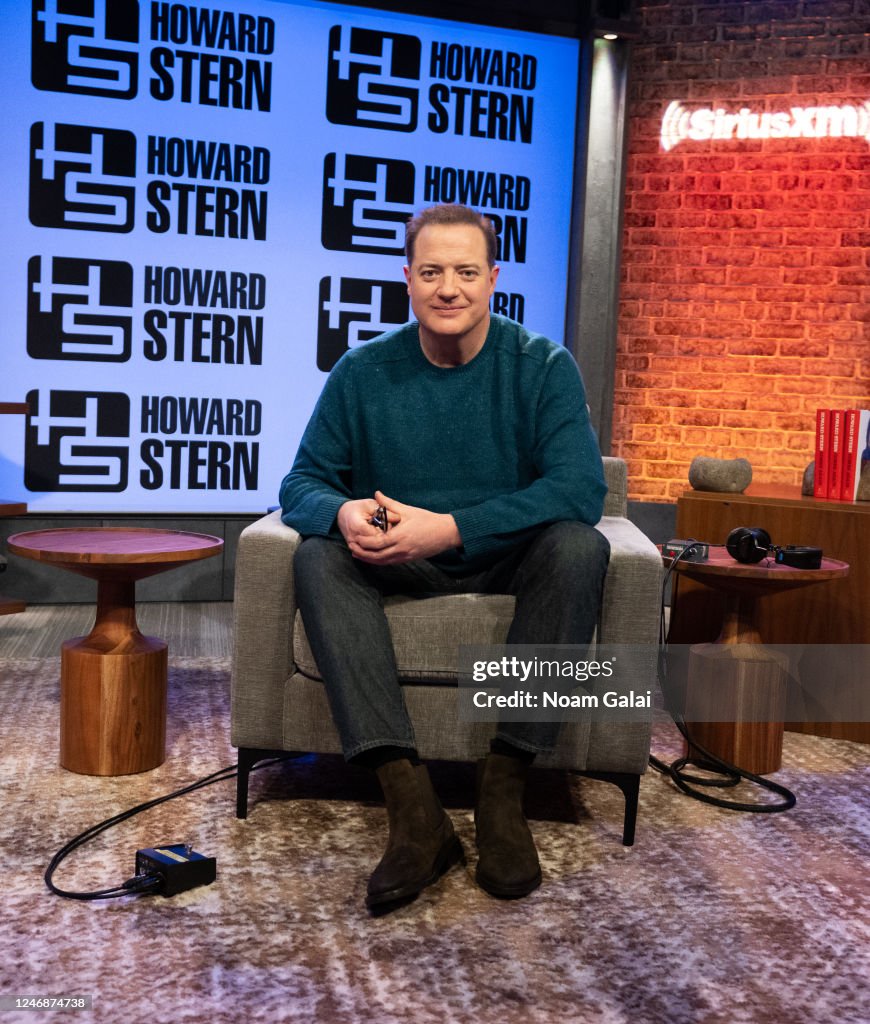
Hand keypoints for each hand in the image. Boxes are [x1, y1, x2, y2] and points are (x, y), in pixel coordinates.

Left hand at [346, 490, 461, 564]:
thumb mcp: (408, 510)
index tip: (354, 538)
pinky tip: (372, 557)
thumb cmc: (428, 520)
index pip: (376, 543)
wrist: (447, 533)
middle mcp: (401, 549)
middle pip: (376, 556)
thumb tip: (376, 494)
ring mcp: (405, 556)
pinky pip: (390, 562)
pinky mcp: (408, 559)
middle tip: (351, 547)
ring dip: (368, 559)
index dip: (363, 543)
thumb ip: (389, 504)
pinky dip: (379, 561)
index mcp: (400, 536)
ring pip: (382, 562)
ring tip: (357, 554)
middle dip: (362, 553)